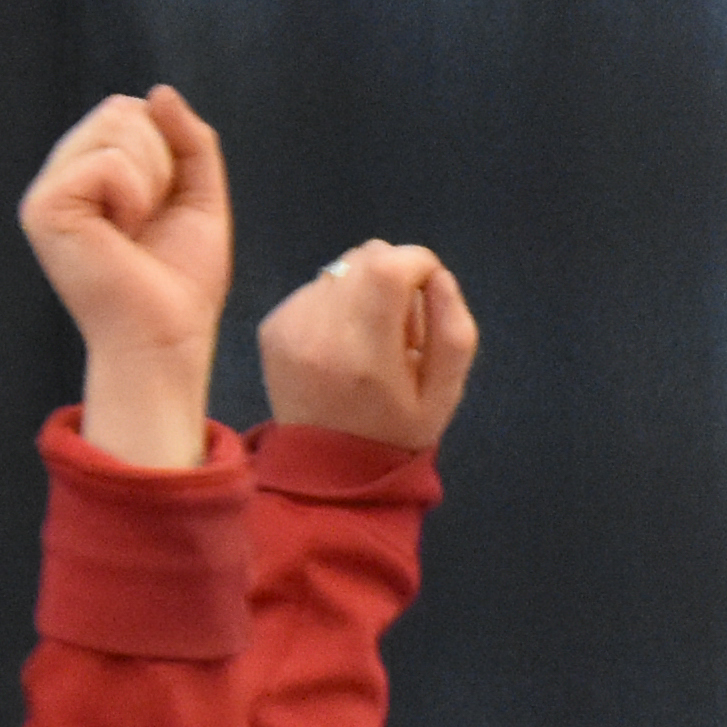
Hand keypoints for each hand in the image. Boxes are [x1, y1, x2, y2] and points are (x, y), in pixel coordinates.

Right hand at [17, 88, 232, 468]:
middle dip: (163, 162)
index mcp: (91, 172)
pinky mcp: (44, 206)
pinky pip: (109, 163)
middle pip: (123, 110)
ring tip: (135, 230)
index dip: (168, 149)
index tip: (165, 206)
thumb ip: (190, 141)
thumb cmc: (181, 280)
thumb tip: (158, 92)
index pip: (131, 110)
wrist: (167, 339)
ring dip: (152, 181)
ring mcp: (47, 190)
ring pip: (118, 128)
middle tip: (150, 221)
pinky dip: (135, 197)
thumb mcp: (200, 198)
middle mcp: (62, 175)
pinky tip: (122, 235)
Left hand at [259, 240, 481, 452]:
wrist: (327, 469)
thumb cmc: (395, 433)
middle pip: (365, 257)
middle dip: (395, 275)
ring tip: (371, 337)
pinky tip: (342, 344)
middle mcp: (321, 331)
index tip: (429, 289)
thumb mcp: (445, 395)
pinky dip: (337, 304)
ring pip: (340, 269)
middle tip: (402, 324)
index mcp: (366, 353)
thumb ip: (453, 332)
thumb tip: (438, 276)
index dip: (419, 264)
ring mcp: (290, 325)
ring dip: (364, 290)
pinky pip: (315, 288)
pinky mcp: (273, 325)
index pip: (390, 266)